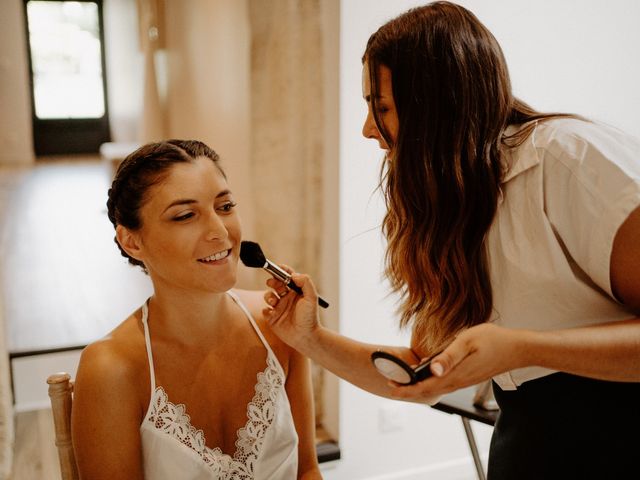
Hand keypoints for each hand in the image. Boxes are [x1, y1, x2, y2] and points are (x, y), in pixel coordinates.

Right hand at [263, 266, 320, 349]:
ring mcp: (279, 308)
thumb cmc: (310, 318)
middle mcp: (286, 298)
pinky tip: (272, 313)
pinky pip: (264, 310)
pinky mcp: (272, 318)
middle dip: (272, 281)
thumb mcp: (312, 298)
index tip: (278, 267)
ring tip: (274, 302)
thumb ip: (305, 282)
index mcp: (295, 292)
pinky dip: (266, 310)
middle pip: (275, 284)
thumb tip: (294, 274)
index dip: (281, 270)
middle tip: (273, 283)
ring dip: (269, 296)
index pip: (287, 277)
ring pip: (268, 295)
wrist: (306, 337)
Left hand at [389, 322, 523, 401]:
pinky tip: (428, 377)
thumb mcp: (468, 342)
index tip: (391, 387)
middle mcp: (458, 381)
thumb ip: (449, 356)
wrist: (518, 349)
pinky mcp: (468, 377)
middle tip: (391, 387)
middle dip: (409, 391)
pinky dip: (432, 383)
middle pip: (429, 391)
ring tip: (405, 383)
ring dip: (420, 388)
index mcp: (456, 375)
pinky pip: (445, 384)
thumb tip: (432, 369)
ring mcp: (464, 380)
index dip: (407, 388)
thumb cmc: (494, 341)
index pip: (426, 386)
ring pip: (437, 388)